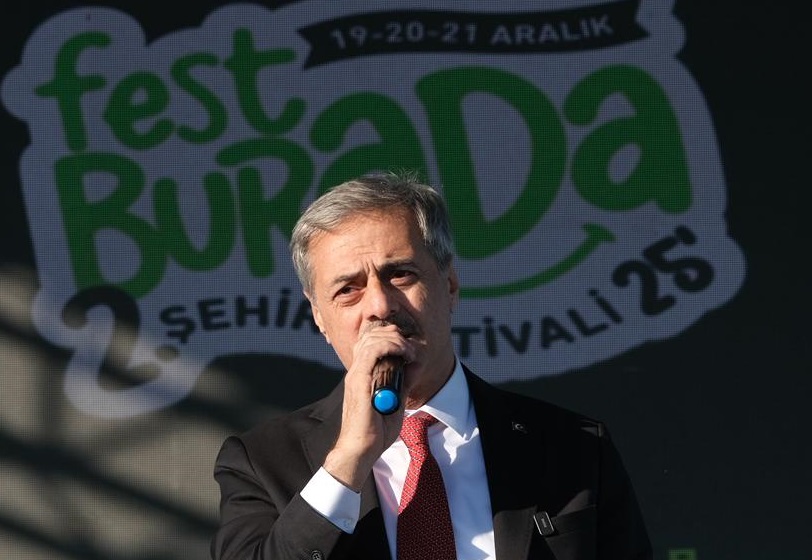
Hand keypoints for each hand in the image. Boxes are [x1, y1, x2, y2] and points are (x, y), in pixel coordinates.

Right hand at [323, 323, 414, 490]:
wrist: (361, 450)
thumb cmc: (375, 432)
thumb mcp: (395, 402)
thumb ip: (402, 383)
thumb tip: (413, 365)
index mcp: (362, 376)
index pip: (370, 343)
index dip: (389, 337)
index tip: (409, 347)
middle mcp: (356, 372)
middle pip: (370, 336)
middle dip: (393, 334)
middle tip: (410, 346)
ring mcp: (356, 375)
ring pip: (372, 339)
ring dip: (395, 339)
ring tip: (409, 350)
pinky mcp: (359, 380)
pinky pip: (373, 351)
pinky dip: (391, 346)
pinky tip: (404, 353)